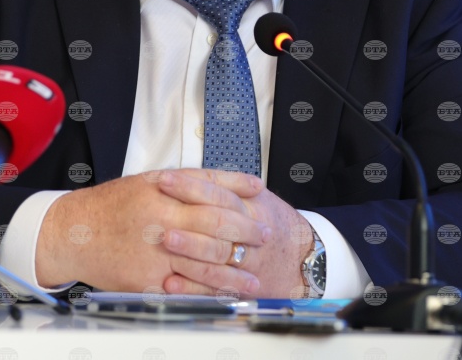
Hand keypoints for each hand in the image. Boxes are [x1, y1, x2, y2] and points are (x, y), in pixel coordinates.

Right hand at [35, 170, 270, 293]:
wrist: (75, 231)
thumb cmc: (115, 204)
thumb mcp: (154, 180)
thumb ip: (198, 180)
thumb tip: (244, 182)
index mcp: (164, 193)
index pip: (215, 198)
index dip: (243, 207)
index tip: (261, 212)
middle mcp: (161, 221)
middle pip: (215, 230)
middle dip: (245, 236)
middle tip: (264, 239)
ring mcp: (154, 253)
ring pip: (204, 265)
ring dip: (234, 273)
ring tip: (253, 278)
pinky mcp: (146, 281)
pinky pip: (184, 290)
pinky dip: (208, 295)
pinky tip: (224, 297)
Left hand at [157, 169, 312, 297]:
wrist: (303, 258)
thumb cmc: (273, 222)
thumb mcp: (258, 197)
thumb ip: (229, 185)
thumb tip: (189, 173)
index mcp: (250, 206)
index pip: (217, 193)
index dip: (190, 185)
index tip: (163, 179)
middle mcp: (249, 234)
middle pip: (217, 223)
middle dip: (186, 217)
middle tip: (158, 210)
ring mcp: (246, 262)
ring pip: (216, 256)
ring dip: (189, 249)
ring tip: (164, 240)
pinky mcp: (239, 286)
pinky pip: (214, 288)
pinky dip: (191, 287)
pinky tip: (170, 282)